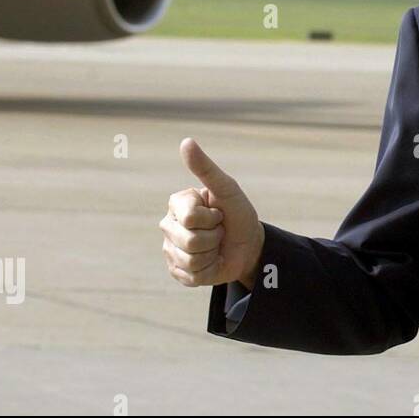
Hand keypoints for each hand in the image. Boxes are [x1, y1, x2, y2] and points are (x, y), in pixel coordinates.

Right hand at [160, 137, 265, 289]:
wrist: (249, 245)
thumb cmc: (238, 213)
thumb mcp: (227, 189)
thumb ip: (206, 169)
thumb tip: (186, 141)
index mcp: (177, 204)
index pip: (190, 217)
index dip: (212, 218)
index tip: (218, 212)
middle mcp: (168, 226)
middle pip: (189, 240)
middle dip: (214, 237)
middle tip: (219, 230)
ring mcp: (170, 250)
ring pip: (190, 259)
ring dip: (212, 253)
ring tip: (216, 245)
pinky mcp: (177, 271)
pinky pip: (191, 276)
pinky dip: (210, 270)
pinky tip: (212, 261)